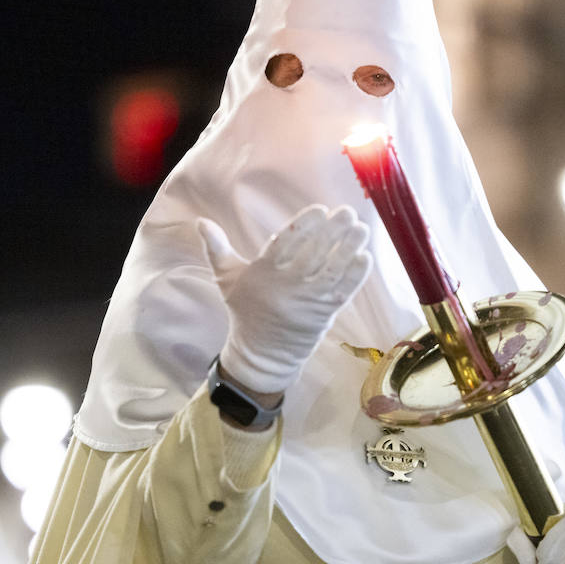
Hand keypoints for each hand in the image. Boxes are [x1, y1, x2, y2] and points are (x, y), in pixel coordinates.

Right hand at [199, 204, 371, 395]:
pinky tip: (364, 256)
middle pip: (314, 253)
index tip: (320, 209)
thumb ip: (217, 248)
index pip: (286, 243)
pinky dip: (355, 275)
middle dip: (334, 231)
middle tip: (348, 213)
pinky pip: (343, 291)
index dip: (305, 225)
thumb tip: (200, 221)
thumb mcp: (226, 278)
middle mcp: (288, 285)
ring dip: (349, 248)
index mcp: (264, 272)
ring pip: (332, 269)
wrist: (263, 354)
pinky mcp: (325, 313)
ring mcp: (309, 300)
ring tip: (361, 229)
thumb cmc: (245, 311)